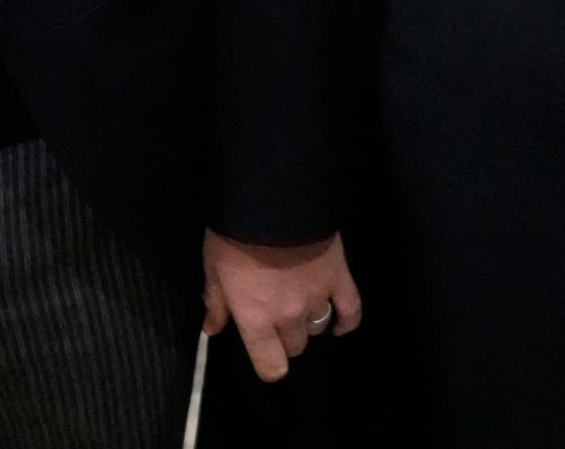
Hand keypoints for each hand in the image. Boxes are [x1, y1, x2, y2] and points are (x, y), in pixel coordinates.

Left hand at [202, 231, 361, 381]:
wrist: (272, 199)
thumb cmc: (234, 235)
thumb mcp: (213, 267)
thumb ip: (215, 302)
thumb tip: (212, 328)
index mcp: (256, 319)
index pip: (270, 366)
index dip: (269, 365)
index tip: (266, 353)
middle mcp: (289, 317)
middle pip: (296, 346)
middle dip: (286, 336)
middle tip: (276, 315)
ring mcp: (318, 298)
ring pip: (318, 328)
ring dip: (309, 323)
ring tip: (300, 307)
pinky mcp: (339, 278)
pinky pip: (352, 310)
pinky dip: (347, 322)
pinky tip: (340, 326)